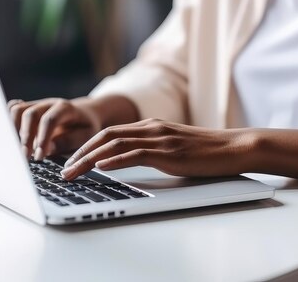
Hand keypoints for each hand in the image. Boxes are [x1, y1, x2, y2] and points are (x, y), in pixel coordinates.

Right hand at [8, 97, 101, 160]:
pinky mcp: (29, 108)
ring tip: (18, 149)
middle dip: (26, 137)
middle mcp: (49, 103)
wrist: (85, 114)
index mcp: (65, 108)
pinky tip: (10, 136)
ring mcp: (37, 104)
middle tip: (25, 157)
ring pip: (17, 110)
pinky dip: (8, 121)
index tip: (39, 157)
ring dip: (14, 130)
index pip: (50, 120)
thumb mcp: (84, 136)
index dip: (42, 138)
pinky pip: (13, 109)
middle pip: (30, 114)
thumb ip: (66, 142)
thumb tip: (46, 149)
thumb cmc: (85, 127)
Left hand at [60, 119, 252, 179]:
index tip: (70, 161)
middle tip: (63, 169)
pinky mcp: (169, 151)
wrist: (234, 147)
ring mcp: (159, 138)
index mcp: (150, 126)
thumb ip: (150, 150)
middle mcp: (150, 128)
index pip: (109, 133)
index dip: (86, 146)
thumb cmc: (205, 151)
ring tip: (72, 172)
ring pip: (114, 144)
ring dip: (89, 159)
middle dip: (79, 153)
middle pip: (105, 136)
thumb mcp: (172, 147)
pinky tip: (101, 167)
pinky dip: (115, 160)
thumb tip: (125, 162)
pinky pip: (135, 153)